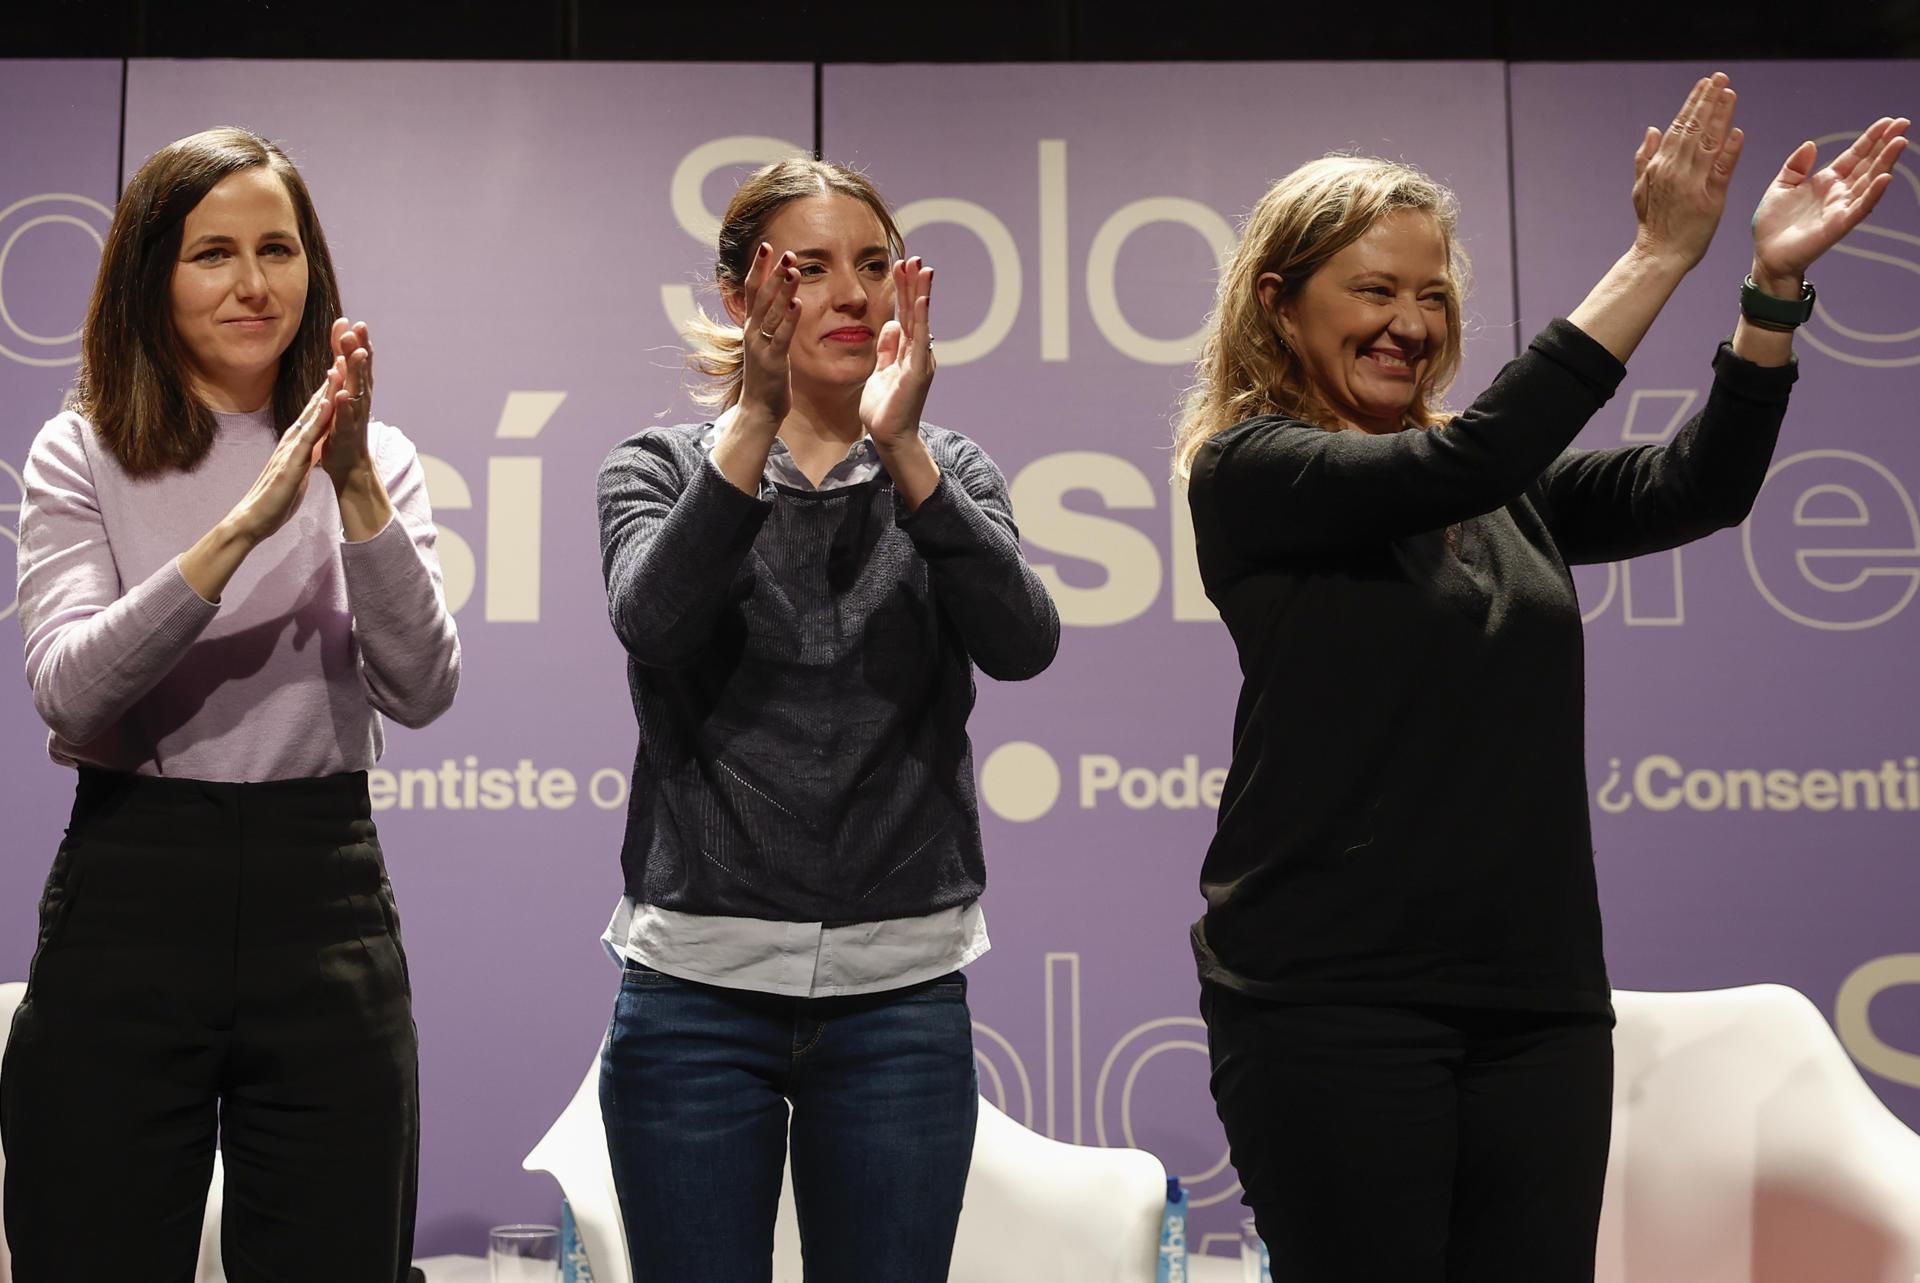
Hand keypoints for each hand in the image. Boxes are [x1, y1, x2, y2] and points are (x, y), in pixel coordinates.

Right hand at [226, 379, 335, 544]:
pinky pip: (307, 438)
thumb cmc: (276, 496)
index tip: (343, 366)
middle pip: (315, 404)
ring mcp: (291, 448)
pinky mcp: (291, 463)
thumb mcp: (298, 468)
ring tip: (339, 367)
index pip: (316, 410)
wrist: (254, 519)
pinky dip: (318, 420)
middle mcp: (293, 439)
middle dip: (330, 380)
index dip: (330, 388)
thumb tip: (315, 444)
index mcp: (297, 441)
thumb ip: (306, 453)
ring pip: (312, 414)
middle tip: (342, 352)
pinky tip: (327, 404)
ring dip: (326, 391)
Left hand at [320, 316, 374, 489]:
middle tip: (359, 328)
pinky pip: (345, 418)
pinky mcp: (346, 433)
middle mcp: (360, 400)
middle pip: (361, 371)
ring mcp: (354, 416)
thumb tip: (343, 343)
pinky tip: (341, 394)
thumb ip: (342, 368)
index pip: (359, 362)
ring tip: (355, 354)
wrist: (349, 464)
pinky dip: (344, 406)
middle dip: (360, 349)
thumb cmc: (344, 427)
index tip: (356, 322)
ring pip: (356, 390)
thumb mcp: (341, 394)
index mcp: (357, 390)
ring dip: (357, 372)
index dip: (358, 342)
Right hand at [737, 243, 799, 428]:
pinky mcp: (772, 361)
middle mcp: (752, 332)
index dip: (759, 268)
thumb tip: (780, 303)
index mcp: (751, 326)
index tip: (767, 246)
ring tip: (793, 269)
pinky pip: (782, 336)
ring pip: (771, 312)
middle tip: (785, 251)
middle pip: (761, 295)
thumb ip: (770, 323)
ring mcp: (760, 346)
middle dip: (772, 272)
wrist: (759, 410)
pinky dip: (790, 319)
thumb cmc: (766, 377)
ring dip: (782, 290)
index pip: (753, 290)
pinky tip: (798, 303)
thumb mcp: (766, 344)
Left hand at [860, 256, 935, 449]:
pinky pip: (920, 339)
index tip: (899, 267)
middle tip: (913, 258)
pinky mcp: (918, 371)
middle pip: (915, 312)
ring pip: (920, 320)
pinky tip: (923, 299)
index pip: (906, 315)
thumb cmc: (884, 410)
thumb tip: (891, 324)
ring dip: (921, 293)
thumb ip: (887, 349)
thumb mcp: (880, 372)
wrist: (889, 437)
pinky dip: (923, 317)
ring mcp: (921, 361)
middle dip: (913, 284)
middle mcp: (918, 353)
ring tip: (923, 268)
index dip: (903, 291)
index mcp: (908, 352)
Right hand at [1630, 73, 1744, 270]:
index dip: (1694, 103)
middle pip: (1694, 129)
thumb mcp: (1640, 190)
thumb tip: (1652, 129)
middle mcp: (1675, 171)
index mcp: (1660, 167)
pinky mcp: (1710, 199)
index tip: (1705, 83)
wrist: (1658, 256)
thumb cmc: (1653, 225)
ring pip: (1708, 143)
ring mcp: (1693, 184)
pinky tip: (1737, 131)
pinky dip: (1730, 150)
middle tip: (1720, 77)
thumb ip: (1645, 158)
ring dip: (1720, 116)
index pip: (1679, 126)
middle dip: (1708, 100)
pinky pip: (1722, 170)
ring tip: (1730, 93)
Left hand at [1749, 116, 1909, 287]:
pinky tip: (1886, 178)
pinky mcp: (1838, 225)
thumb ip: (1795, 166)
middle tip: (1903, 123)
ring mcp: (1841, 208)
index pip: (1854, 156)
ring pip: (1869, 182)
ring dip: (1885, 163)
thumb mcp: (1780, 187)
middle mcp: (1839, 193)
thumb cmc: (1773, 224)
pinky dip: (1873, 193)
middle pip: (1868, 164)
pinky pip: (1859, 208)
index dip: (1870, 139)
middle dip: (1885, 144)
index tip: (1888, 121)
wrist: (1766, 255)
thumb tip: (1811, 144)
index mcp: (1826, 181)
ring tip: (1900, 142)